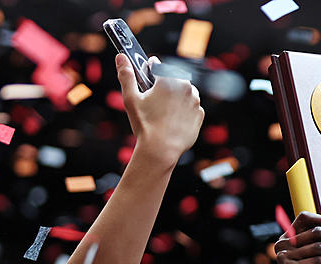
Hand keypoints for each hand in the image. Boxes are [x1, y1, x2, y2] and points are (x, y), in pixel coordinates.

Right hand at [116, 53, 202, 168]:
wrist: (161, 150)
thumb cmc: (145, 124)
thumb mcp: (130, 99)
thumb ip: (126, 76)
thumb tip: (121, 56)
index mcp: (169, 79)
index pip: (157, 65)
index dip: (149, 70)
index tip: (145, 76)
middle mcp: (186, 87)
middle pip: (172, 78)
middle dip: (163, 85)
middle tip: (153, 98)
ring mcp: (195, 101)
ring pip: (183, 92)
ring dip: (175, 96)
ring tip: (163, 110)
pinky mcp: (199, 115)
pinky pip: (191, 107)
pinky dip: (183, 110)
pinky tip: (173, 119)